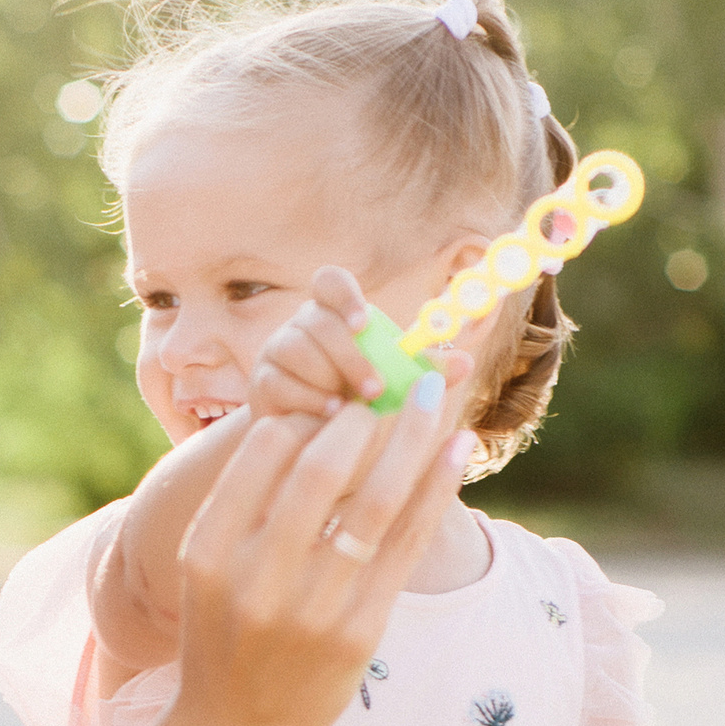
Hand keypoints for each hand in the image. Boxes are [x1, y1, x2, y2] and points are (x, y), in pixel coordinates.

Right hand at [171, 387, 477, 725]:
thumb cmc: (224, 635)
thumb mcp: (210, 570)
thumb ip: (247, 504)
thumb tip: (311, 420)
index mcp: (210, 552)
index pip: (264, 452)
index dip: (308, 414)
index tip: (336, 399)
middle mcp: (257, 578)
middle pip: (322, 468)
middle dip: (363, 417)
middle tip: (391, 387)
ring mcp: (311, 609)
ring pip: (373, 501)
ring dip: (411, 437)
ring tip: (432, 395)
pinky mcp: (358, 633)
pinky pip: (406, 544)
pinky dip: (435, 489)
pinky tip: (455, 449)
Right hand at [245, 265, 488, 422]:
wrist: (315, 443)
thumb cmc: (359, 405)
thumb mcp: (395, 386)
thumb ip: (424, 373)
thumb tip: (464, 364)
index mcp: (334, 314)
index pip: (330, 282)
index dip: (345, 295)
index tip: (363, 323)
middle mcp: (301, 325)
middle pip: (318, 321)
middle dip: (348, 356)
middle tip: (375, 389)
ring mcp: (275, 351)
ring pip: (296, 350)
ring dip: (327, 379)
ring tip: (349, 408)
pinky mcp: (260, 382)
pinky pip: (279, 382)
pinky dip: (305, 399)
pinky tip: (326, 416)